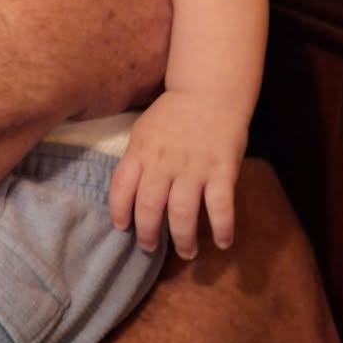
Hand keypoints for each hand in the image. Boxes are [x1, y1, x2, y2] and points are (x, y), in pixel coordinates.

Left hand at [108, 89, 247, 258]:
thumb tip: (129, 191)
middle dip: (147, 234)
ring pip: (182, 214)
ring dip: (183, 239)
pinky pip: (221, 207)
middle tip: (150, 248)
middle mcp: (163, 163)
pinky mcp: (222, 170)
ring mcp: (193, 168)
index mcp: (141, 152)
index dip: (119, 211)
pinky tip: (223, 242)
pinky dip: (222, 229)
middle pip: (149, 207)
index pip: (121, 187)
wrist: (209, 90)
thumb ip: (137, 159)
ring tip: (186, 252)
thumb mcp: (144, 131)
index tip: (123, 228)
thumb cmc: (174, 113)